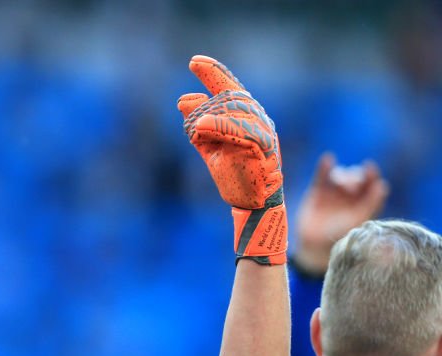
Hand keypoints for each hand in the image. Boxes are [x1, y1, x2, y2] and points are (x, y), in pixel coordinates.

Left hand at [179, 56, 286, 264]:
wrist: (251, 202)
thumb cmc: (234, 174)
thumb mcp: (209, 145)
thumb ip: (199, 124)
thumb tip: (183, 100)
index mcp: (246, 116)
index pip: (229, 88)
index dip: (213, 72)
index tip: (194, 61)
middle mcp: (257, 119)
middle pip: (229, 98)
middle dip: (207, 105)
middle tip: (192, 123)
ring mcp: (262, 132)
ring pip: (235, 111)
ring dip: (210, 116)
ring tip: (196, 128)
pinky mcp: (261, 148)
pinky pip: (241, 131)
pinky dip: (220, 126)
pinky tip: (201, 127)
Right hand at [292, 152, 389, 275]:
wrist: (315, 248)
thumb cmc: (340, 237)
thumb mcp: (359, 221)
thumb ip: (372, 204)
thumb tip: (382, 185)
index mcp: (364, 203)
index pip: (371, 184)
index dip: (371, 175)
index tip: (369, 169)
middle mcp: (350, 196)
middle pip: (357, 178)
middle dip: (355, 177)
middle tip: (351, 186)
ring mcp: (334, 194)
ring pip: (341, 175)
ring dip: (342, 175)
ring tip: (338, 183)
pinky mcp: (318, 192)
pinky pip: (321, 176)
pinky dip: (325, 167)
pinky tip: (328, 159)